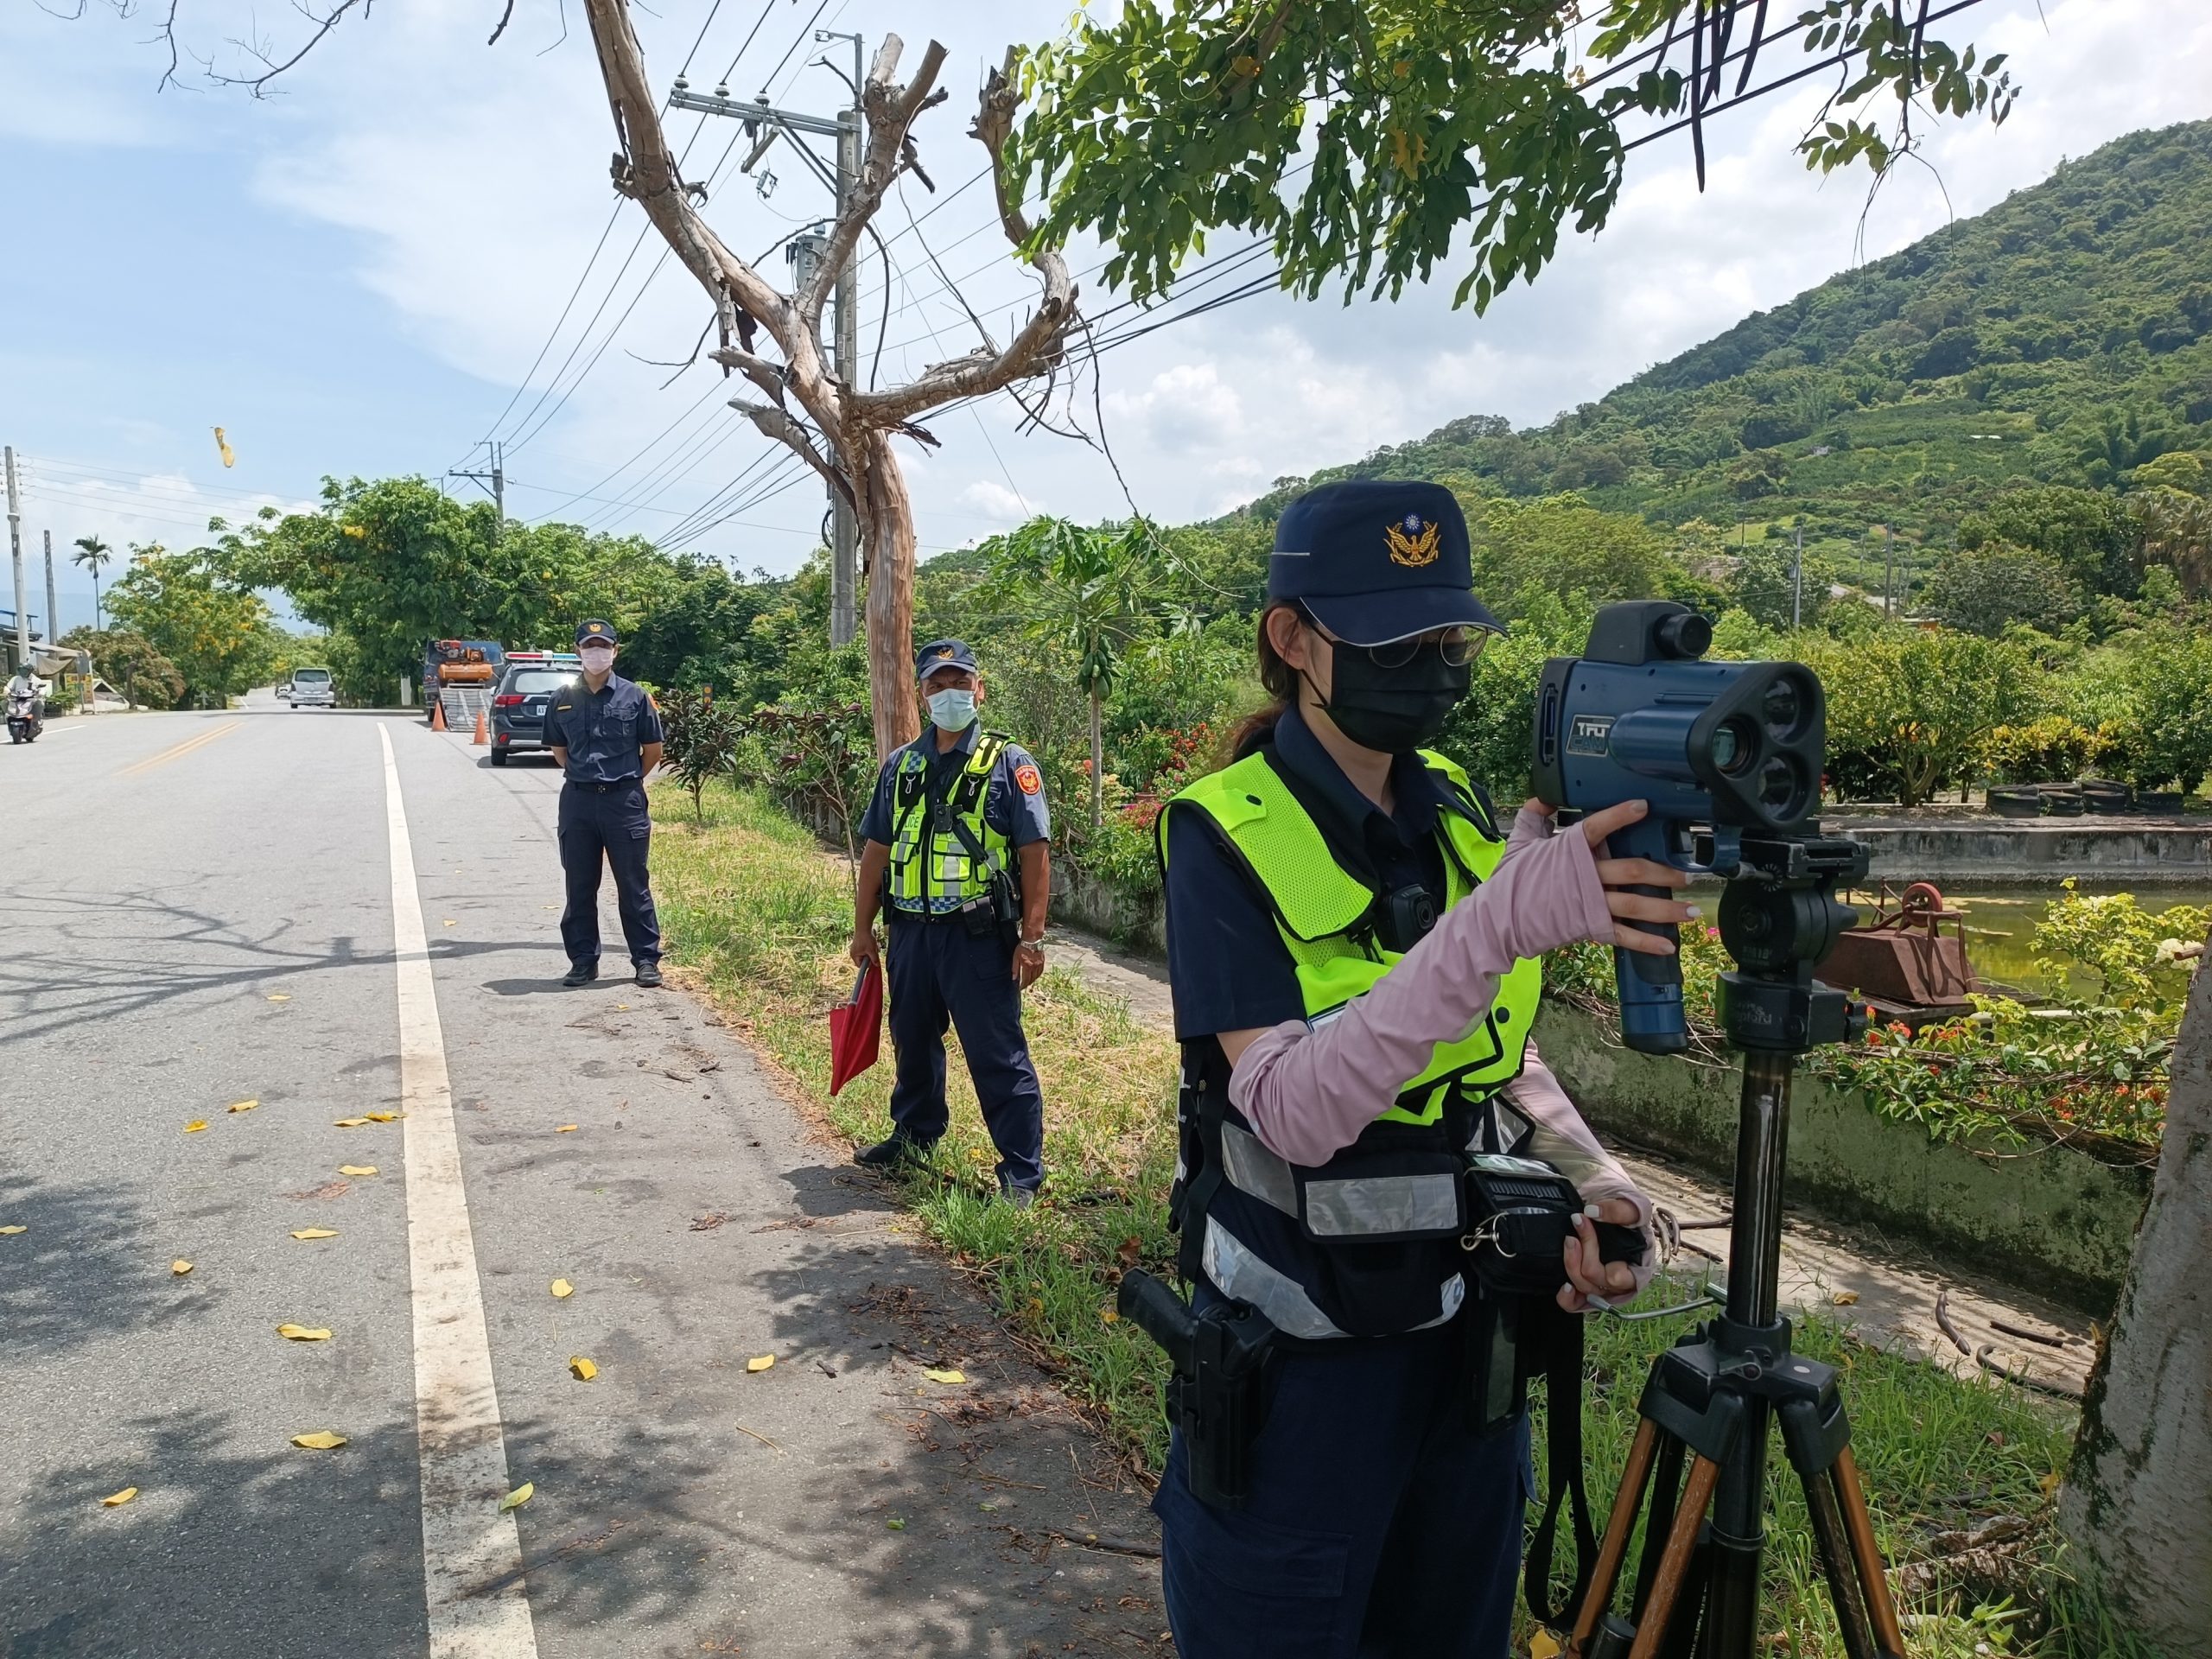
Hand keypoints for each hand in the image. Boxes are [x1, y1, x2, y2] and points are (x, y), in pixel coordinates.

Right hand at [849, 929, 879, 970]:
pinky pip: (865, 950)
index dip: (867, 965)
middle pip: (863, 960)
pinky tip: (872, 944)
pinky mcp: (858, 945)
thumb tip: (877, 965)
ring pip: (865, 955)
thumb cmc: (866, 939)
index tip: (873, 962)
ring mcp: (855, 949)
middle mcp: (853, 953)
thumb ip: (874, 959)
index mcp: (854, 956)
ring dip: (871, 952)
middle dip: (870, 957)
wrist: (863, 927)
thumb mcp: (872, 950)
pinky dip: (869, 949)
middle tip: (874, 952)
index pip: (860, 966)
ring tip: (873, 946)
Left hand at [1012, 939, 1045, 989]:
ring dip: (1032, 980)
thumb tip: (1014, 978)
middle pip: (1032, 979)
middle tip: (1023, 986)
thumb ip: (1015, 969)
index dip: (1022, 986)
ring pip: (1037, 976)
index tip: (1020, 988)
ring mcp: (1039, 964)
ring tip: (1028, 982)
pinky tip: (1035, 976)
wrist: (1032, 939)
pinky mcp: (1042, 961)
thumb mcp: (1016, 957)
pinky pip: (1041, 972)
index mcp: (1027, 967)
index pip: (1025, 980)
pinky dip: (1037, 975)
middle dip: (1027, 984)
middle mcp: (1035, 967)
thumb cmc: (1022, 947)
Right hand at [1519, 798, 1696, 956]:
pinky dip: (1646, 942)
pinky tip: (1668, 944)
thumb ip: (1535, 814)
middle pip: (1632, 869)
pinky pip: (1623, 935)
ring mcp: (1589, 903)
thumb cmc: (1510, 880)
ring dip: (1667, 908)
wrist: (1499, 920)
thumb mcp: (1519, 841)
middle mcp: (1584, 875)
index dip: (1620, 815)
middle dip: (1665, 872)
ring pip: (1635, 904)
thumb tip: (1547, 794)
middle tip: (1688, 875)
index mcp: (1568, 849)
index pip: (1596, 826)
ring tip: (1691, 910)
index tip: (1643, 806)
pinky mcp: (1588, 927)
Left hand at [1558, 1199, 1642, 1311]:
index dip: (1599, 1254)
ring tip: (1569, 1240)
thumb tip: (1593, 1213)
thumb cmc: (1626, 1212)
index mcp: (1638, 1267)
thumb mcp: (1633, 1205)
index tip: (1587, 1220)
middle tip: (1578, 1221)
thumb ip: (1619, 1210)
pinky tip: (1564, 1285)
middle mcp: (1621, 1283)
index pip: (1620, 1277)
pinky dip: (1568, 1297)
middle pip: (1597, 1279)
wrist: (1610, 1210)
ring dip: (1572, 1263)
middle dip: (1584, 1250)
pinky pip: (1575, 1304)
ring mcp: (1603, 1287)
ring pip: (1584, 1288)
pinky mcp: (1587, 1288)